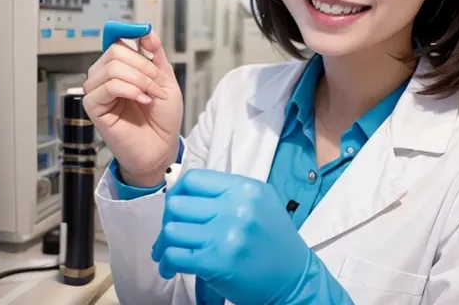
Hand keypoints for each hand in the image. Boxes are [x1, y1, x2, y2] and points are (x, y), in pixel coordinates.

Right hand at [82, 31, 183, 185]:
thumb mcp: (165, 79)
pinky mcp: (93, 107)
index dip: (133, 36)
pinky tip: (142, 100)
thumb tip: (147, 32)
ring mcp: (97, 91)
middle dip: (143, 66)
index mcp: (120, 67)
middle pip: (115, 50)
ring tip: (152, 95)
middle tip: (157, 84)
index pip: (118, 40)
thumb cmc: (162, 117)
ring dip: (140, 79)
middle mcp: (105, 76)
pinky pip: (108, 86)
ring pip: (112, 67)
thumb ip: (155, 55)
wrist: (162, 146)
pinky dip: (130, 90)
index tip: (150, 45)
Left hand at [151, 170, 312, 304]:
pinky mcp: (218, 261)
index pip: (193, 179)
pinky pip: (175, 256)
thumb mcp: (259, 203)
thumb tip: (182, 195)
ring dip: (164, 245)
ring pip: (172, 230)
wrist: (294, 279)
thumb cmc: (273, 241)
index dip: (177, 194)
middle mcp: (236, 207)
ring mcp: (227, 234)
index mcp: (245, 188)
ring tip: (167, 254)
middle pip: (177, 204)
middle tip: (171, 235)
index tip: (176, 209)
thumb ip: (226, 193)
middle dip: (167, 221)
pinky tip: (170, 268)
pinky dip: (167, 263)